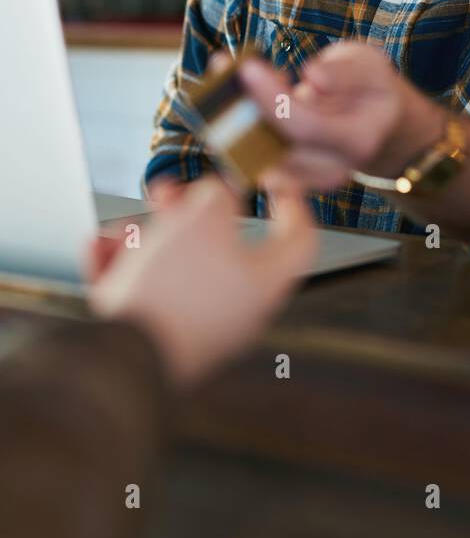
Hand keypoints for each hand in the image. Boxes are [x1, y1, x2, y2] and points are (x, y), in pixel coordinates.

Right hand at [87, 176, 316, 384]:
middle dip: (188, 212)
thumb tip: (217, 196)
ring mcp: (198, 327)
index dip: (291, 199)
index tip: (269, 176)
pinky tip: (102, 252)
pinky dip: (122, 268)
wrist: (125, 361)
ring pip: (175, 266)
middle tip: (167, 194)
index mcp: (265, 281)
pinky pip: (145, 293)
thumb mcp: (203, 218)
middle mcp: (238, 308)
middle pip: (222, 246)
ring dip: (145, 238)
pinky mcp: (161, 341)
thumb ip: (218, 196)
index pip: (300, 236)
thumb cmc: (173, 290)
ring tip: (121, 232)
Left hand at [239, 41, 445, 194]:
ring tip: (220, 79)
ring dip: (232, 120)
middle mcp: (334, 169)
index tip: (248, 67)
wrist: (379, 124)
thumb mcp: (371, 66)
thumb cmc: (371, 89)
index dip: (274, 99)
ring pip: (259, 155)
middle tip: (222, 70)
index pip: (308, 126)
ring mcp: (310, 178)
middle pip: (277, 145)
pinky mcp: (290, 177)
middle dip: (244, 108)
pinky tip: (225, 99)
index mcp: (359, 141)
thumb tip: (313, 79)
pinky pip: (254, 159)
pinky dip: (234, 132)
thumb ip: (346, 72)